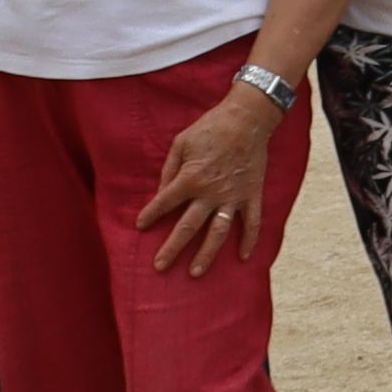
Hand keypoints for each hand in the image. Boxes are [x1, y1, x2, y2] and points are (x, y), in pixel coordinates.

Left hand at [137, 84, 283, 275]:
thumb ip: (169, 169)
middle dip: (172, 248)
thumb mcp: (180, 143)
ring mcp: (233, 197)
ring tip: (196, 272)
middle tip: (160, 267)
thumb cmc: (210, 128)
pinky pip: (252, 222)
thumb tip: (161, 191)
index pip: (164, 203)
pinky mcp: (252, 195)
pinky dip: (249, 240)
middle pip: (188, 228)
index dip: (150, 215)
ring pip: (218, 232)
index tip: (139, 227)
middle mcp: (210, 193)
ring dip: (206, 254)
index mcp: (190, 179)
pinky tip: (243, 256)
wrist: (247, 119)